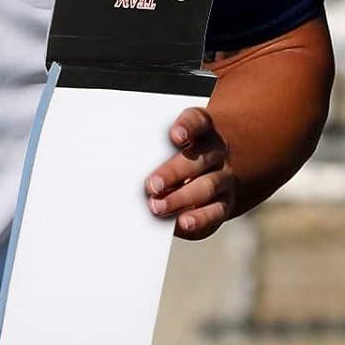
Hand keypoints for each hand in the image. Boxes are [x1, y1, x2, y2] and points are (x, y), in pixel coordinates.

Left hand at [144, 106, 237, 239]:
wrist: (211, 166)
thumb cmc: (174, 151)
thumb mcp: (165, 142)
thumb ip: (149, 148)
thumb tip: (119, 162)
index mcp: (201, 129)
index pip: (197, 121)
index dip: (187, 127)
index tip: (175, 136)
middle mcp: (215, 151)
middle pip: (199, 158)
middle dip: (174, 172)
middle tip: (151, 185)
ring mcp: (223, 176)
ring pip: (208, 185)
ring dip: (181, 198)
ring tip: (157, 207)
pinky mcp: (225, 201)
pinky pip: (216, 211)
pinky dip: (199, 218)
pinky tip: (181, 222)